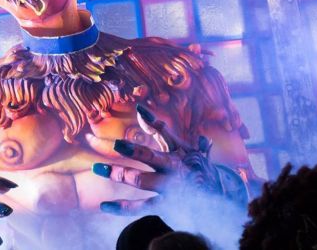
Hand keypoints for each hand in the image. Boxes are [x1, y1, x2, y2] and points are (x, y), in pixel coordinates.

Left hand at [92, 105, 247, 212]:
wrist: (219, 199)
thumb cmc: (195, 167)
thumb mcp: (183, 147)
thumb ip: (159, 129)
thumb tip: (139, 108)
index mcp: (178, 152)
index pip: (165, 133)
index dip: (152, 122)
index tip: (139, 110)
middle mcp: (173, 169)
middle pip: (150, 157)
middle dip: (133, 150)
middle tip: (116, 144)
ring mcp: (169, 188)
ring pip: (142, 181)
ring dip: (119, 173)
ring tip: (97, 168)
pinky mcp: (165, 206)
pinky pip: (141, 207)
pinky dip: (122, 207)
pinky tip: (104, 205)